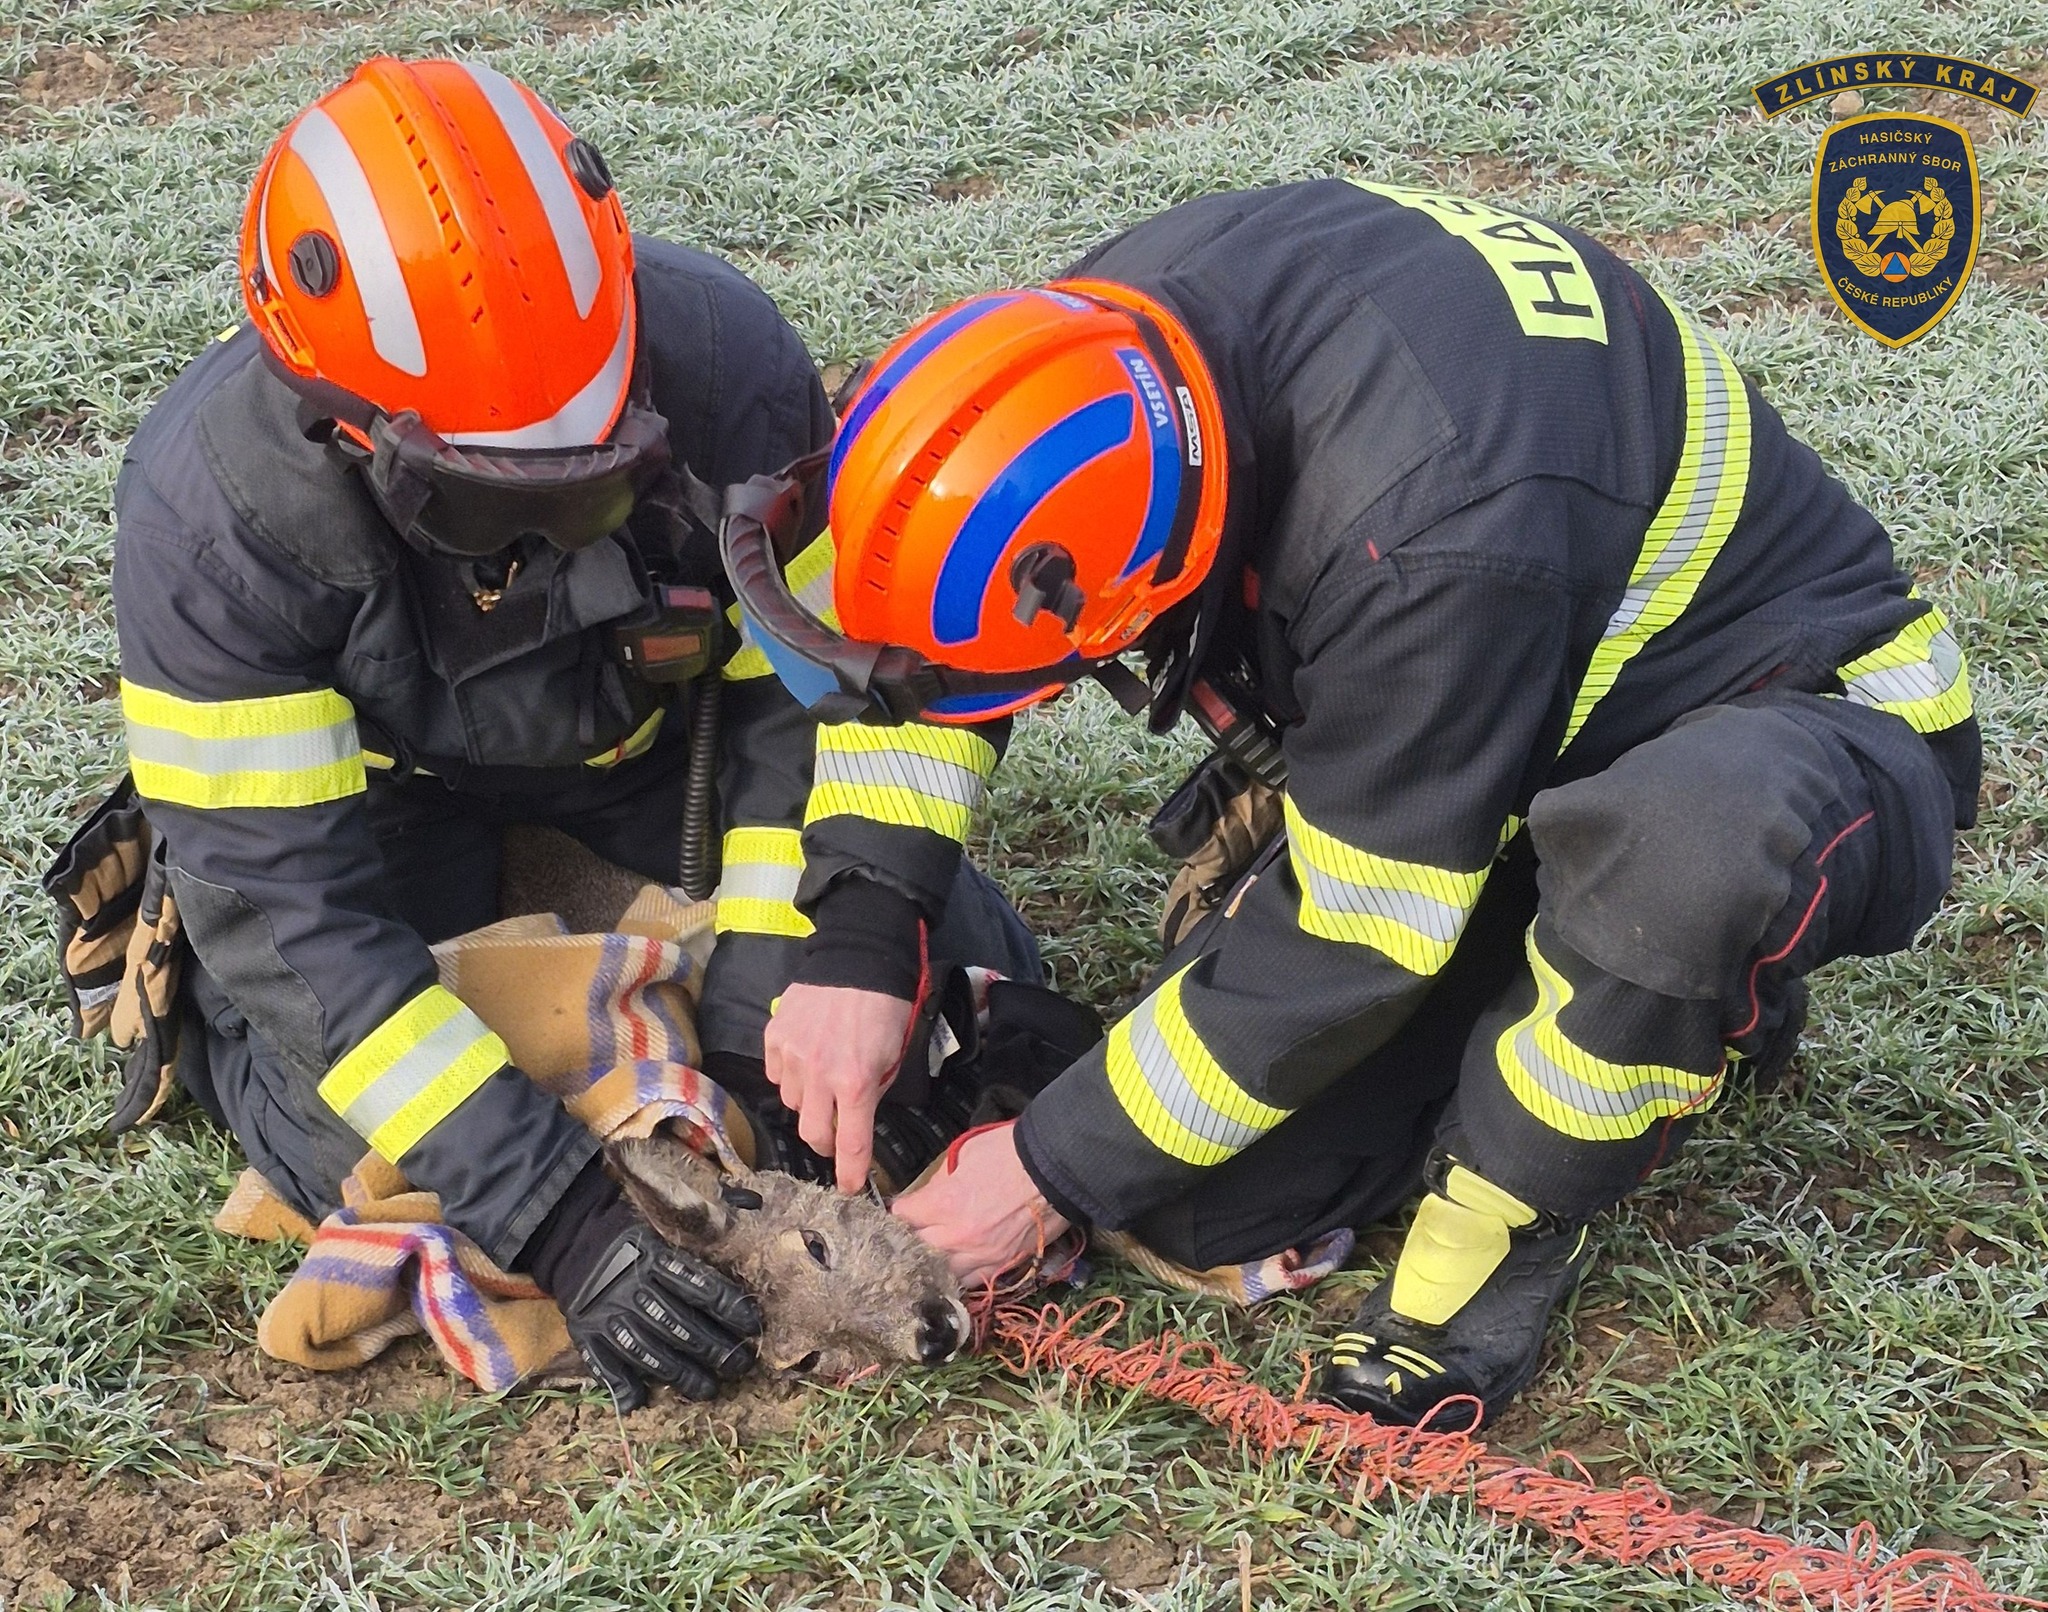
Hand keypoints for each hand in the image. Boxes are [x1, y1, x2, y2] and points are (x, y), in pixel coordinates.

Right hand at [563, 1221, 761, 1410]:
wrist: (572, 1234)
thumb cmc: (632, 1228)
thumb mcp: (668, 1215)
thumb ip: (711, 1214)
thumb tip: (757, 1202)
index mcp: (656, 1256)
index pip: (701, 1286)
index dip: (730, 1308)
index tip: (753, 1326)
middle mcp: (633, 1287)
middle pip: (680, 1325)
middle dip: (715, 1349)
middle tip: (741, 1365)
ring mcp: (609, 1313)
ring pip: (650, 1351)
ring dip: (681, 1375)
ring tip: (708, 1390)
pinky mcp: (587, 1331)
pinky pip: (605, 1363)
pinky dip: (622, 1384)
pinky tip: (641, 1401)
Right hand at [764, 983, 914, 1192]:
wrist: (858, 958)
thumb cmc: (886, 1007)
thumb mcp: (893, 1056)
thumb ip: (873, 1091)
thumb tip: (856, 1119)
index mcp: (857, 1082)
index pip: (851, 1144)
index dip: (850, 1172)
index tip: (849, 1188)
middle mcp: (820, 1075)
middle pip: (813, 1132)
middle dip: (827, 1139)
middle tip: (837, 1129)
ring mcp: (791, 1056)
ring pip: (793, 1103)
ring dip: (809, 1102)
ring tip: (824, 1077)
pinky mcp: (774, 1038)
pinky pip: (776, 1075)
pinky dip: (790, 1075)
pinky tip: (806, 1058)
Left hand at [892, 1121, 1070, 1289]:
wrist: (1058, 1168)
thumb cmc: (1012, 1152)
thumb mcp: (967, 1152)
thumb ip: (942, 1178)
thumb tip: (929, 1193)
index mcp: (945, 1202)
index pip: (902, 1216)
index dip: (899, 1210)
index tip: (903, 1208)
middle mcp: (958, 1236)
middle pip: (915, 1251)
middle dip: (909, 1240)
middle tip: (909, 1233)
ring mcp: (981, 1256)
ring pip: (939, 1274)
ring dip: (931, 1263)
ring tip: (929, 1256)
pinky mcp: (1002, 1266)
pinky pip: (970, 1282)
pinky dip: (959, 1276)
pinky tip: (955, 1267)